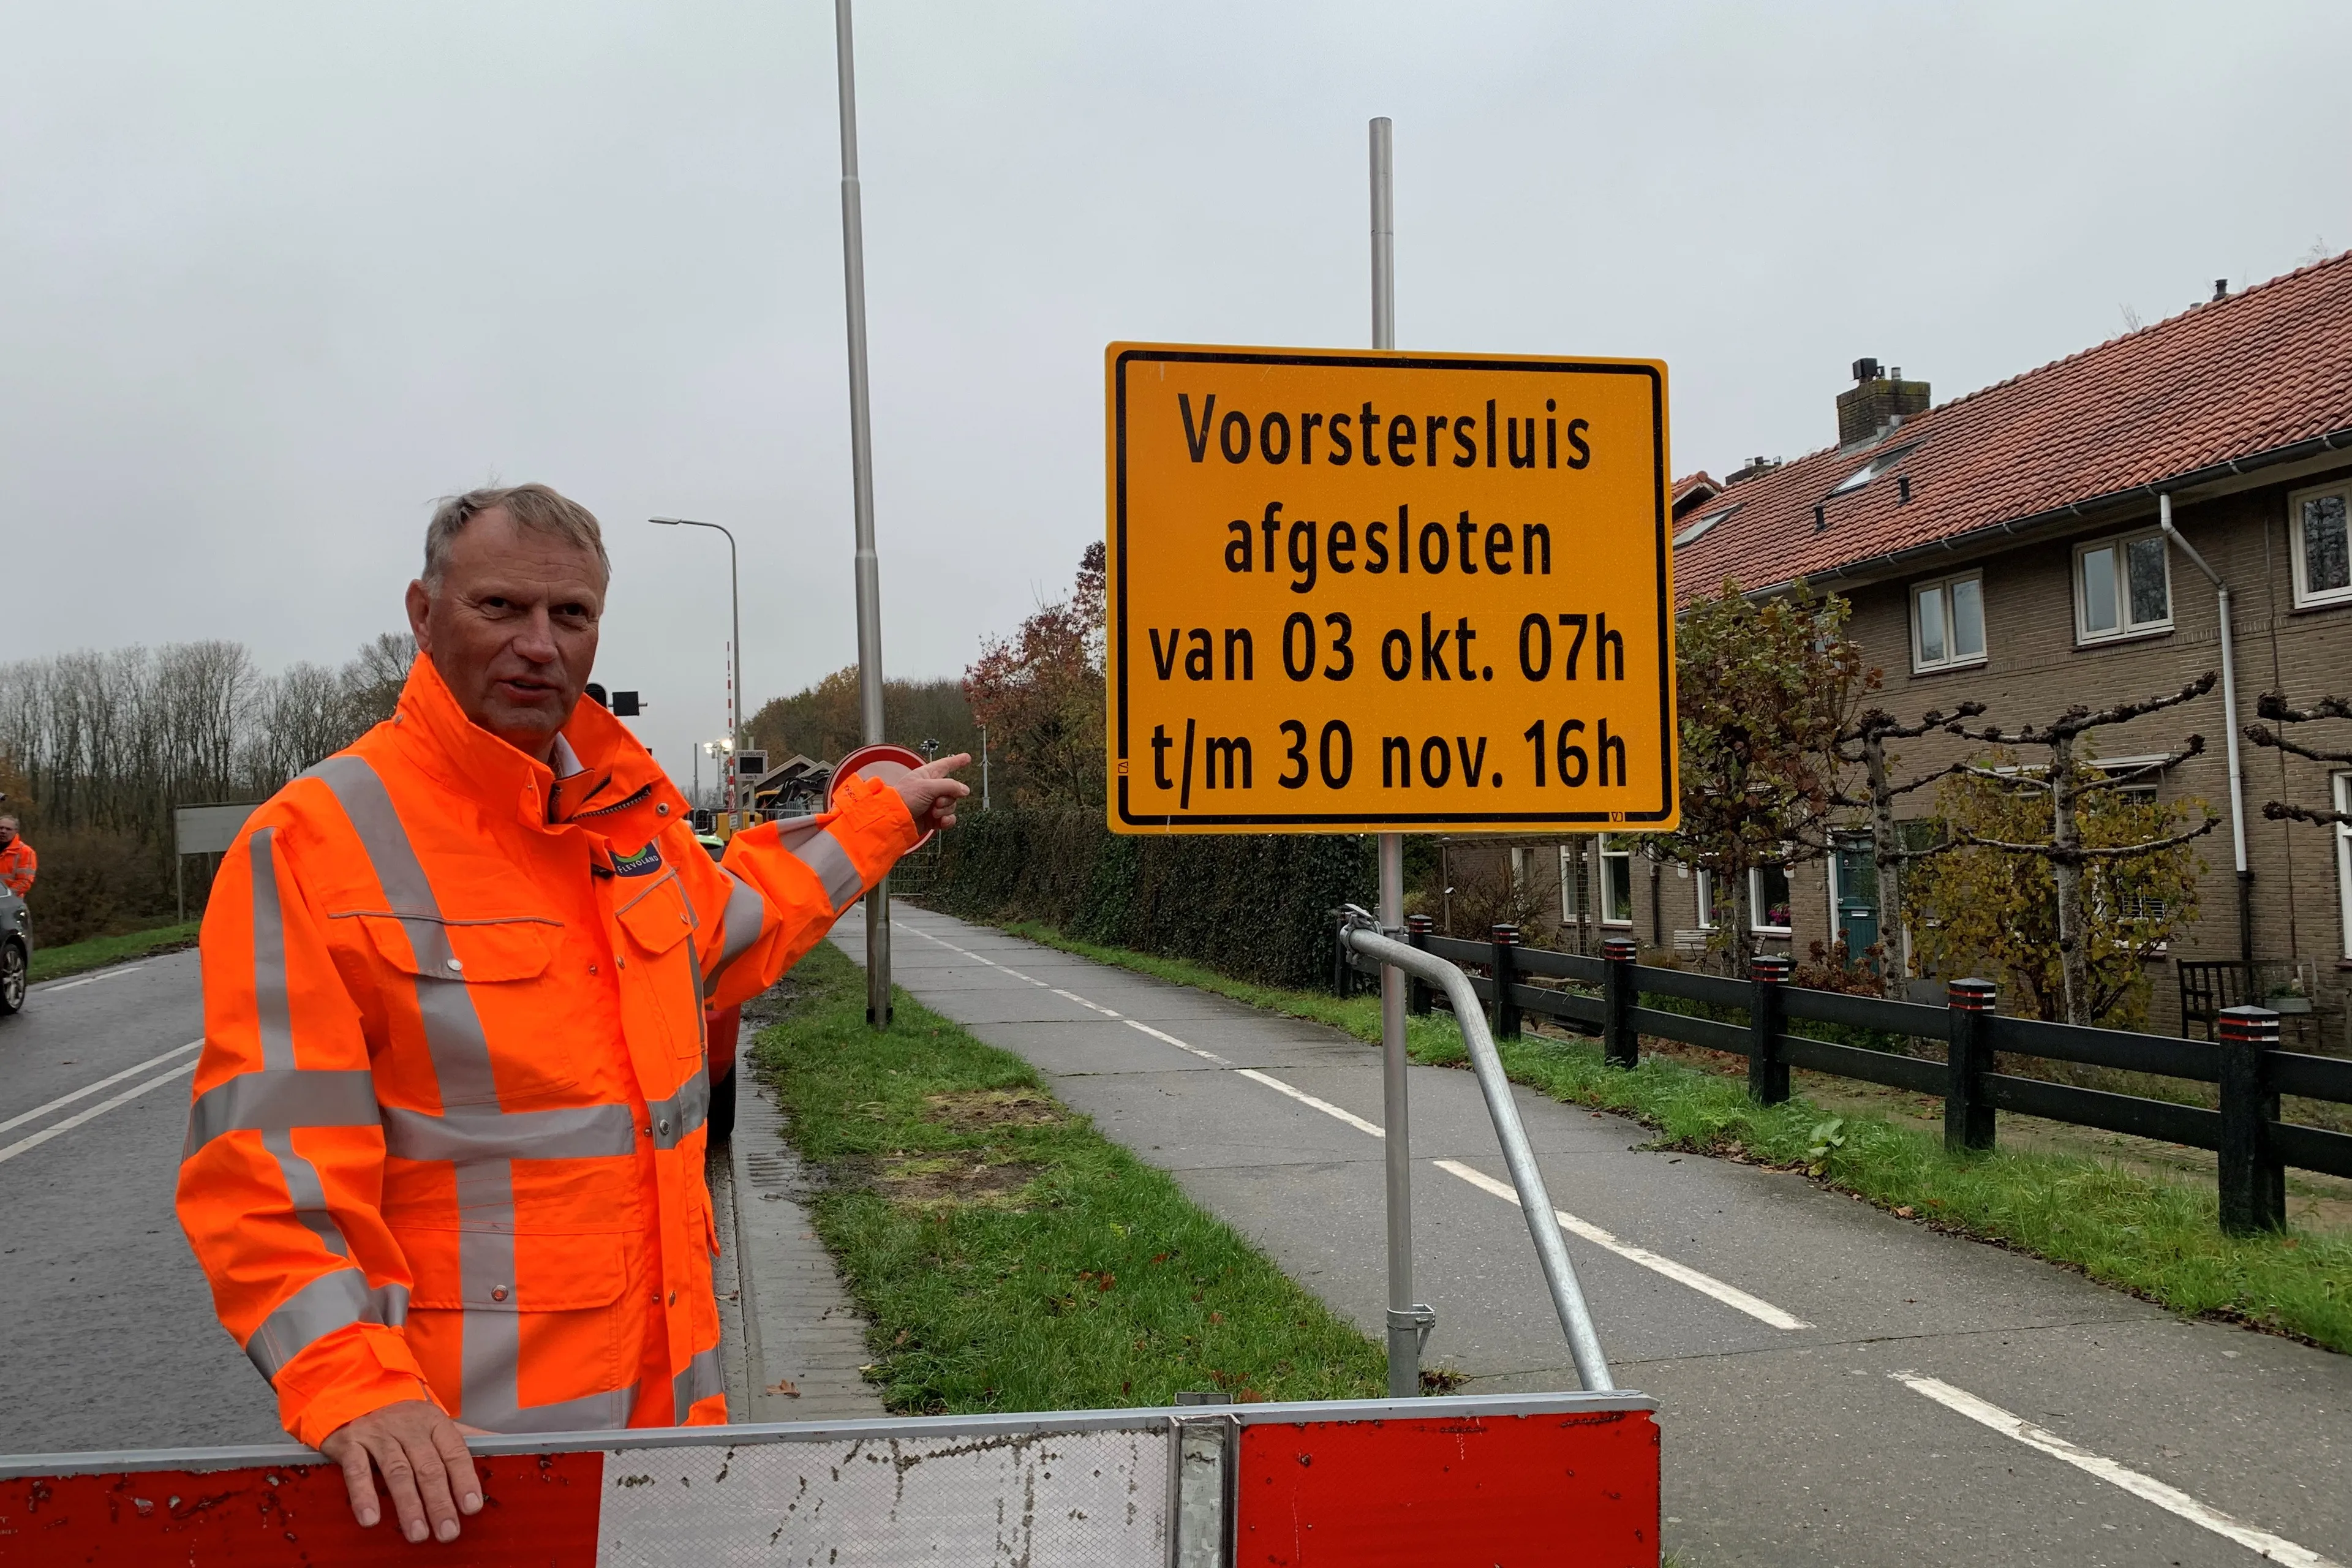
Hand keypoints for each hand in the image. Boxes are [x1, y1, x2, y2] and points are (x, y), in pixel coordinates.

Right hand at [319, 1398, 482, 1543]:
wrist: (356, 1396)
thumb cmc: (403, 1422)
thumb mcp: (434, 1425)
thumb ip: (464, 1439)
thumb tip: (505, 1444)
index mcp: (435, 1422)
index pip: (455, 1452)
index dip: (464, 1480)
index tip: (472, 1507)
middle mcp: (409, 1426)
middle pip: (429, 1467)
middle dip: (440, 1502)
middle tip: (448, 1532)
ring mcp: (379, 1433)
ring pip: (398, 1471)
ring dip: (409, 1505)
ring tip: (418, 1534)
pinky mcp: (350, 1442)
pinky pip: (357, 1470)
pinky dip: (364, 1495)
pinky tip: (371, 1519)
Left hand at [891, 754, 972, 832]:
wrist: (895, 821)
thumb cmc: (904, 799)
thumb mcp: (927, 787)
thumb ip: (950, 786)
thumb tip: (964, 790)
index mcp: (927, 775)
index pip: (946, 765)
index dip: (956, 761)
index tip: (966, 758)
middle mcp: (931, 789)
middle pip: (953, 790)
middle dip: (948, 798)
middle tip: (937, 801)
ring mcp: (932, 804)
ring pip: (951, 805)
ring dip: (944, 810)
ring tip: (933, 812)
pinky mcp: (933, 818)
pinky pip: (949, 818)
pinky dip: (947, 820)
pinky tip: (941, 821)